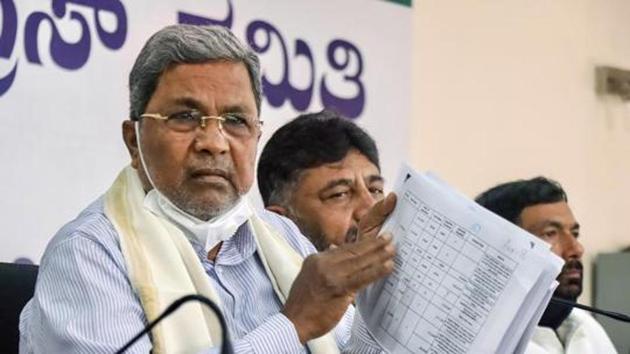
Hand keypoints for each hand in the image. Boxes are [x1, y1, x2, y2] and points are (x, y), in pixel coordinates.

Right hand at [282, 193, 396, 342]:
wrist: (293, 321)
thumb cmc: (303, 302)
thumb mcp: (309, 276)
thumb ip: (324, 263)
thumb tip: (334, 248)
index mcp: (316, 259)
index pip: (343, 248)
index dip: (361, 243)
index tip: (374, 239)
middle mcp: (323, 263)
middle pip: (353, 251)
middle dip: (373, 244)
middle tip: (389, 237)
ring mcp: (331, 275)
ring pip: (360, 261)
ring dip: (379, 254)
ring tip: (392, 249)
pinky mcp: (338, 288)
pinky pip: (362, 277)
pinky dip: (377, 271)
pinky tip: (388, 266)